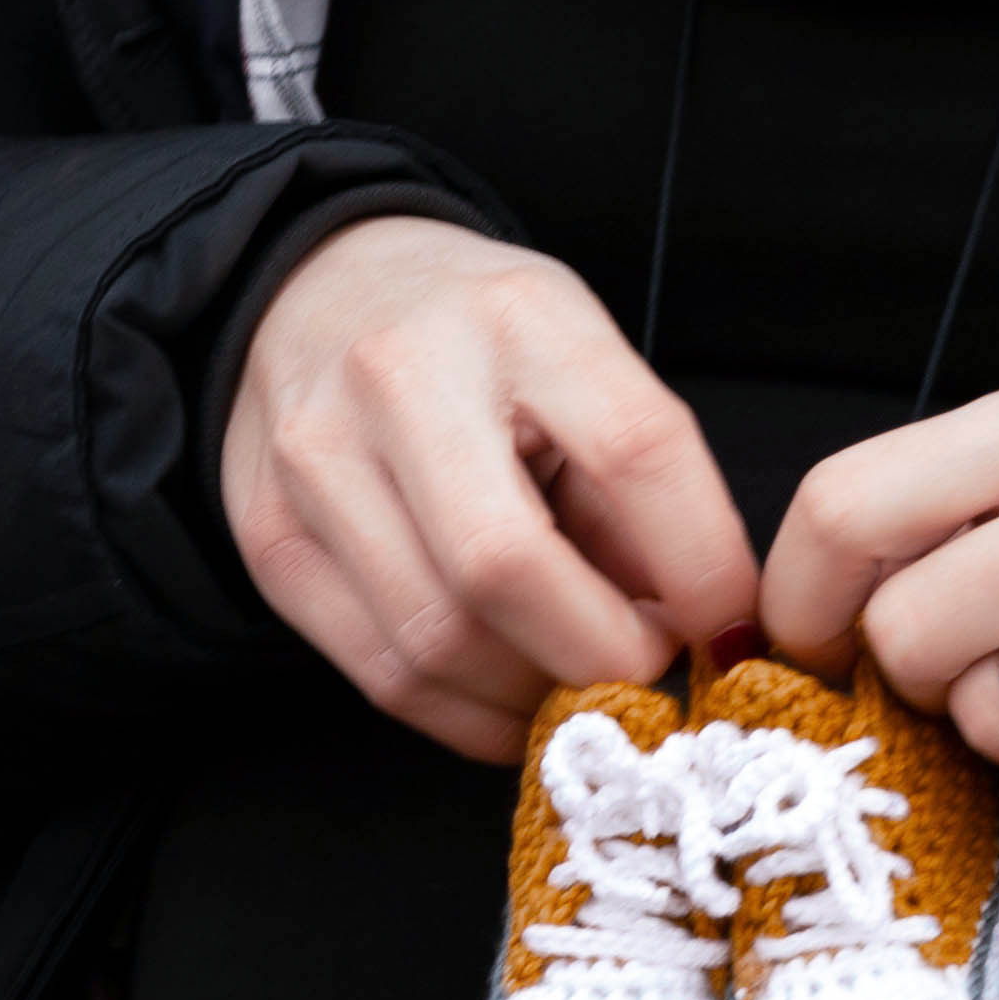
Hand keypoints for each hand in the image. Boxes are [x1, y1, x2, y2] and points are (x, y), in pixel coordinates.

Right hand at [220, 216, 757, 763]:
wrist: (317, 286)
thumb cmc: (479, 335)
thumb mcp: (580, 358)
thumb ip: (639, 487)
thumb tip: (699, 631)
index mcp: (520, 316)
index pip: (633, 449)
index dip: (698, 561)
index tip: (730, 629)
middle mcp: (404, 376)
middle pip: (507, 565)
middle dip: (600, 656)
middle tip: (647, 675)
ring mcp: (317, 459)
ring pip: (435, 640)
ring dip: (531, 699)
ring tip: (578, 684)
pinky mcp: (268, 537)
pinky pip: (379, 672)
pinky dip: (464, 713)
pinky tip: (509, 699)